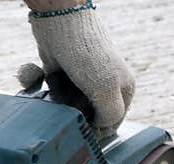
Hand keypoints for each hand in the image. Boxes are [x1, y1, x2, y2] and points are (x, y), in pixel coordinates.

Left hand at [20, 1, 134, 133]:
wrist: (61, 21)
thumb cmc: (88, 54)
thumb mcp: (107, 89)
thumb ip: (110, 116)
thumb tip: (101, 130)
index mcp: (124, 89)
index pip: (113, 124)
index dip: (98, 130)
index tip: (83, 128)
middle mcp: (106, 87)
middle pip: (92, 118)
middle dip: (79, 118)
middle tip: (70, 109)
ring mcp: (85, 82)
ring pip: (74, 110)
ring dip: (63, 108)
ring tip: (59, 95)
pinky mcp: (65, 77)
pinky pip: (57, 97)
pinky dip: (51, 96)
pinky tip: (49, 86)